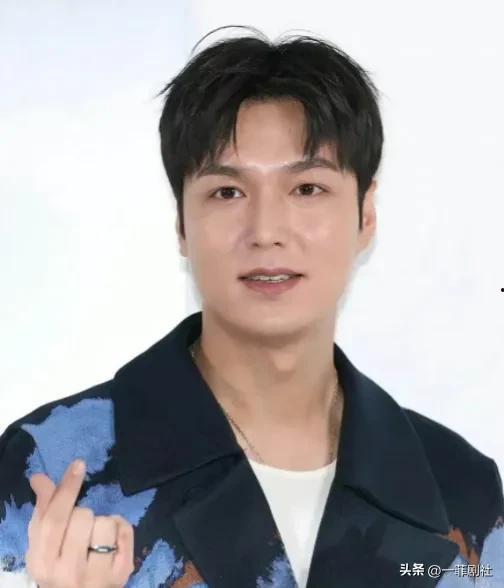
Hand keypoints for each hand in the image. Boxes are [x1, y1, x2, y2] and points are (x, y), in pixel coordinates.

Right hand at [26, 459, 134, 587]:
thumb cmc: (60, 566)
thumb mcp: (45, 544)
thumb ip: (44, 510)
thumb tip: (39, 477)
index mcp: (43, 561)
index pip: (55, 518)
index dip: (66, 489)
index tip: (79, 465)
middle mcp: (68, 572)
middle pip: (82, 516)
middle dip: (83, 514)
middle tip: (80, 531)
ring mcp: (96, 575)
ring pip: (106, 522)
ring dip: (103, 523)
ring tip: (96, 540)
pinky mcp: (121, 573)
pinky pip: (126, 530)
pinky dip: (121, 528)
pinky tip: (113, 543)